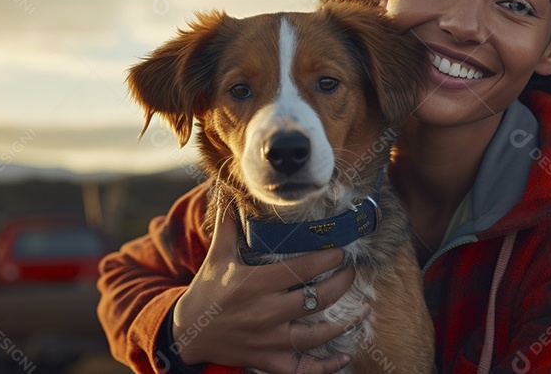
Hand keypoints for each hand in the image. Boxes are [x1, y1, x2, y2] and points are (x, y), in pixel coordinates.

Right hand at [171, 207, 359, 372]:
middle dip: (341, 285)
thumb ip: (230, 227)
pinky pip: (300, 368)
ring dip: (343, 324)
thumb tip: (232, 193)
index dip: (325, 259)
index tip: (341, 251)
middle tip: (353, 273)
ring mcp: (266, 341)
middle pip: (314, 300)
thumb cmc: (205, 292)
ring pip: (314, 336)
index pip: (299, 270)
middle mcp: (263, 314)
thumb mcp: (217, 257)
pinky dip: (325, 366)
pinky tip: (345, 356)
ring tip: (364, 310)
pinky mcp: (266, 361)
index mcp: (254, 284)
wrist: (185, 335)